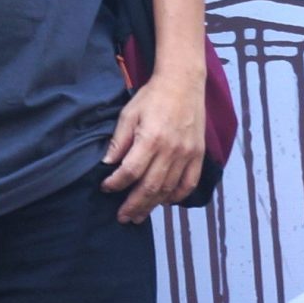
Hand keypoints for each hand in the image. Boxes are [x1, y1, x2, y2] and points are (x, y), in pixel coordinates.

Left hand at [101, 67, 206, 222]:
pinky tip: (165, 202)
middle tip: (122, 217)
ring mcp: (187, 154)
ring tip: (139, 216)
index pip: (130, 171)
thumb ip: (119, 141)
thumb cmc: (152, 97)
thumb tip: (108, 164)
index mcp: (151, 139)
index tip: (105, 188)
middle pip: (150, 186)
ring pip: (168, 189)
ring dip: (152, 205)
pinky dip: (177, 196)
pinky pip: (189, 183)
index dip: (116, 183)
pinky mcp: (198, 155)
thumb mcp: (128, 114)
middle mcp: (171, 150)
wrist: (183, 84)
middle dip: (134, 205)